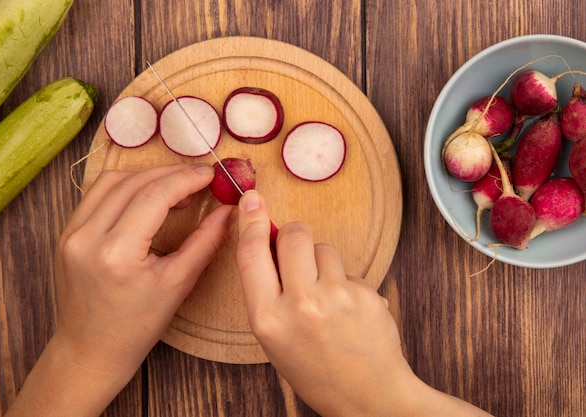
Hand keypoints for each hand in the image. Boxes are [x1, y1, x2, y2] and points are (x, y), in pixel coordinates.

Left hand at [5, 164, 231, 416]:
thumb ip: (206, 242)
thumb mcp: (178, 285)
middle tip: (199, 178)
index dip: (186, 179)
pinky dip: (124, 188)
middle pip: (133, 182)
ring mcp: (70, 233)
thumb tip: (229, 210)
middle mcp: (87, 237)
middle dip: (170, 174)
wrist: (90, 350)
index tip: (211, 174)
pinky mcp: (65, 233)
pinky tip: (146, 197)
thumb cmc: (136, 326)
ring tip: (174, 187)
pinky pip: (95, 195)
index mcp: (117, 253)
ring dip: (145, 176)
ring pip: (111, 181)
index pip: (155, 195)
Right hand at [235, 190, 493, 416]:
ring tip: (329, 298)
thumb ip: (266, 291)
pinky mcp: (366, 295)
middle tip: (299, 256)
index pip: (252, 253)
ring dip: (324, 263)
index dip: (251, 221)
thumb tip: (268, 240)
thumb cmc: (315, 370)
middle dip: (296, 237)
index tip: (253, 200)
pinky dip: (346, 283)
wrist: (368, 396)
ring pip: (325, 249)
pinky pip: (349, 270)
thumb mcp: (274, 337)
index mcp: (268, 319)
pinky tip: (349, 311)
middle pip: (295, 235)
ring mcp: (337, 298)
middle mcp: (300, 304)